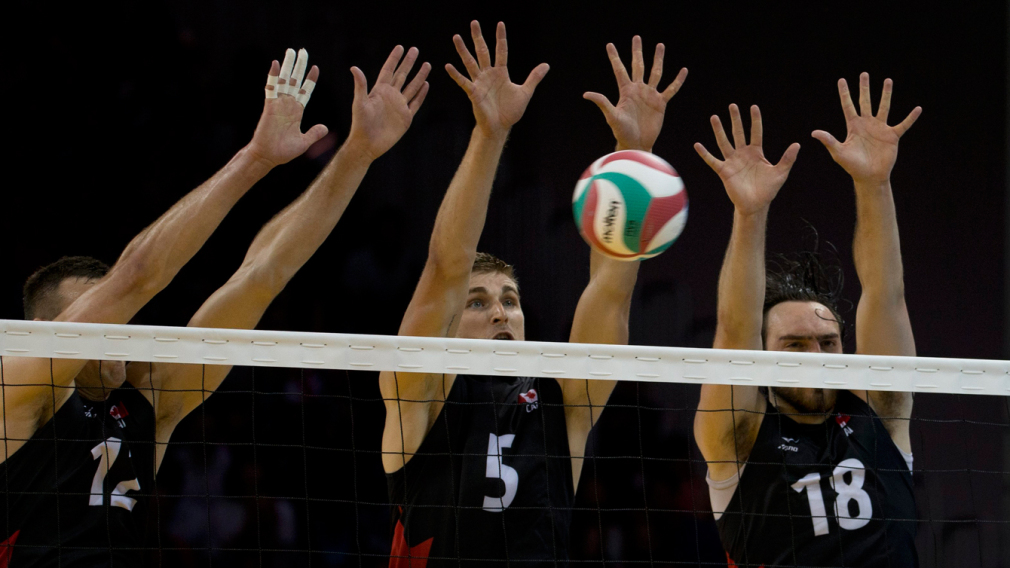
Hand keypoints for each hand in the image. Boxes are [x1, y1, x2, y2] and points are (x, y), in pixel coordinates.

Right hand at [248, 49, 329, 167]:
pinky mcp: (269, 107)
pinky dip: (273, 76)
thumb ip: (314, 133)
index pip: (305, 91)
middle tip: (303, 51)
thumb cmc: (283, 151)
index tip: (315, 68)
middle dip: (299, 66)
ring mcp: (278, 104)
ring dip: (287, 66)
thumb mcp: (304, 142)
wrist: (268, 157)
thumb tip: (325, 127)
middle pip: (295, 81)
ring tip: (291, 51)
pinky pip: (271, 88)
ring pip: (283, 80)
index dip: (310, 80)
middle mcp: (287, 105)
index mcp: (296, 112)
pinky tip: (276, 64)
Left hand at [344, 46, 430, 161]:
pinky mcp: (406, 118)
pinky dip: (421, 94)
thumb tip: (354, 67)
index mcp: (380, 90)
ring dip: (419, 76)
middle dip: (409, 62)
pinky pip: (416, 103)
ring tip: (426, 64)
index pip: (389, 70)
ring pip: (412, 87)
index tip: (400, 47)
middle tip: (415, 49)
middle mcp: (391, 96)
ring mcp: (399, 106)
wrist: (367, 144)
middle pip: (402, 75)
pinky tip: (426, 85)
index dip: (394, 58)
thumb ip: (360, 85)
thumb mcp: (359, 103)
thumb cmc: (360, 124)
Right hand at [446, 21, 548, 138]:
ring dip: (463, 50)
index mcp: (501, 72)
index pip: (501, 51)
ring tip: (456, 37)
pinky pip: (464, 82)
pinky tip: (448, 65)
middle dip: (478, 37)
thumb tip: (546, 65)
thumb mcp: (525, 92)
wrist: (500, 127)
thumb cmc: (510, 111)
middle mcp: (489, 74)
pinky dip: (456, 74)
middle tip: (474, 22)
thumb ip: (534, 78)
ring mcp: (480, 83)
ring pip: (470, 63)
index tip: (500, 23)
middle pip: (482, 51)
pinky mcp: (473, 93)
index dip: (501, 38)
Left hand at [584, 36, 686, 151]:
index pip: (619, 70)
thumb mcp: (612, 116)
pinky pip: (671, 89)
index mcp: (626, 91)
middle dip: (637, 52)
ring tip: (660, 45)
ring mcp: (650, 95)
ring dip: (658, 59)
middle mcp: (638, 90)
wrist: (636, 143)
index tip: (609, 44)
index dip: (614, 57)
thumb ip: (602, 103)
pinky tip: (683, 70)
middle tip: (636, 37)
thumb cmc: (622, 132)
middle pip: (638, 66)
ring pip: (655, 73)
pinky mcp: (661, 103)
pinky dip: (677, 80)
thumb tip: (585, 94)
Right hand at [695, 105, 799, 215]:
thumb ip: (787, 159)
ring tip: (714, 117)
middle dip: (735, 119)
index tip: (753, 107)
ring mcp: (732, 162)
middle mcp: (743, 154)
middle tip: (732, 105)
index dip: (755, 120)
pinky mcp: (724, 171)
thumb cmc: (768, 190)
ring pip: (724, 142)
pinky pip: (712, 161)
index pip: (755, 132)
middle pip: (738, 133)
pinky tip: (697, 145)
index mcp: (756, 152)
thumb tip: (797, 144)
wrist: (755, 205)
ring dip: (719, 130)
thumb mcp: (780, 173)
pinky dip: (705, 153)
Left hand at [812, 72, 920, 184]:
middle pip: (865, 102)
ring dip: (886, 94)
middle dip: (864, 88)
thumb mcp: (838, 152)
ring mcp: (880, 128)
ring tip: (887, 80)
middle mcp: (867, 124)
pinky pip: (903, 124)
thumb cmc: (852, 166)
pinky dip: (910, 118)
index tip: (841, 80)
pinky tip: (918, 109)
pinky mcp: (892, 136)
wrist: (869, 177)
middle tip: (864, 74)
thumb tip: (814, 132)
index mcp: (853, 126)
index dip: (845, 93)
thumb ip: (828, 140)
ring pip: (883, 107)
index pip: (848, 106)